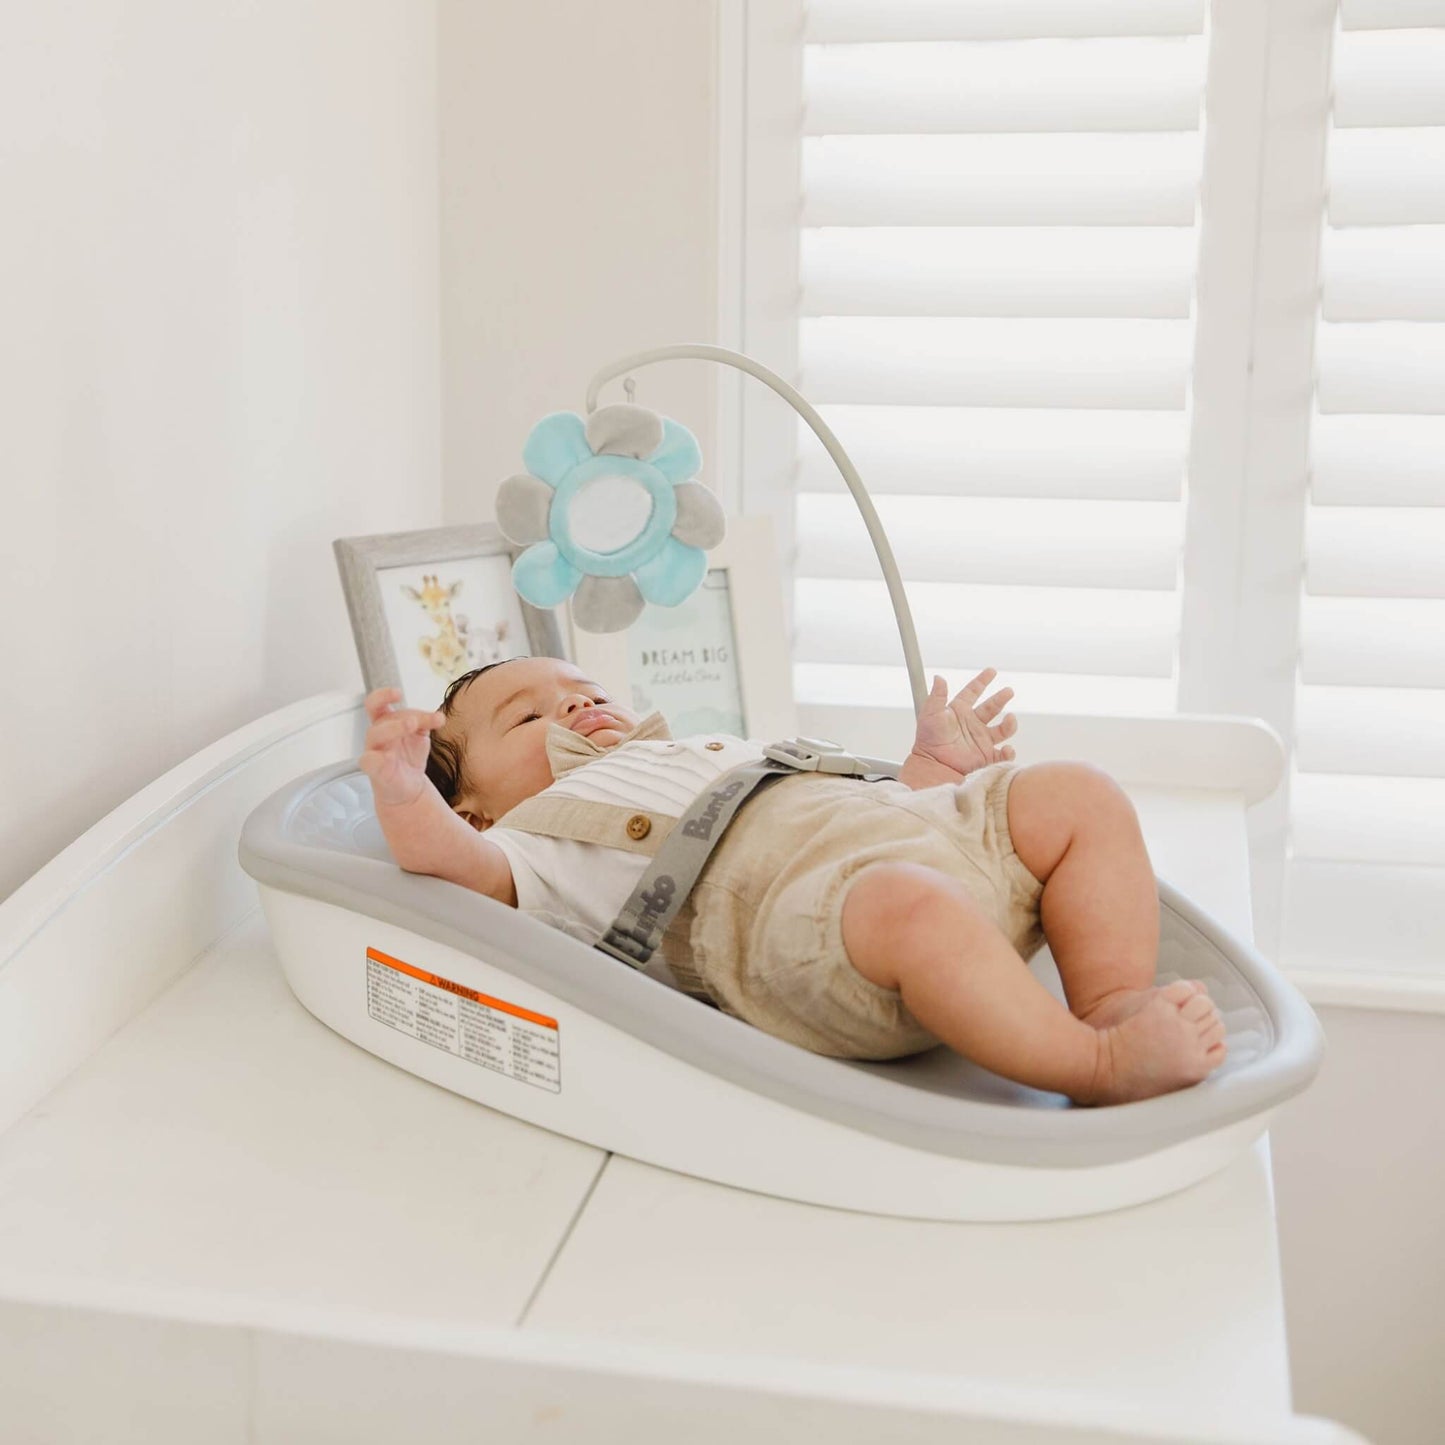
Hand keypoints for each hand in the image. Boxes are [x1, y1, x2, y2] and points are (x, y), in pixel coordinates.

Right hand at [359, 688, 444, 807]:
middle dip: (384, 700)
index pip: (378, 702)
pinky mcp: (373, 768)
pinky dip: (378, 758)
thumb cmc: (410, 757)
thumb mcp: (421, 735)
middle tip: (400, 696)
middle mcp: (377, 732)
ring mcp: (373, 749)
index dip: (384, 694)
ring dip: (396, 726)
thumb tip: (439, 716)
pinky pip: (369, 760)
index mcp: (386, 721)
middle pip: (373, 710)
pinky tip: (389, 758)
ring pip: (376, 733)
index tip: (399, 692)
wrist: (409, 786)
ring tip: (413, 725)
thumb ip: (427, 722)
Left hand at [909, 669, 1016, 778]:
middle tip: (1009, 691)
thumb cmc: (928, 739)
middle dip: (1001, 698)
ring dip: (1009, 724)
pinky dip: (1009, 752)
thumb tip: (939, 677)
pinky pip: (1003, 753)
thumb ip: (937, 695)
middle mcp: (972, 723)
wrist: (932, 764)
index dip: (982, 681)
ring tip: (1010, 719)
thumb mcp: (930, 713)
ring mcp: (980, 739)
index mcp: (959, 710)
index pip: (973, 691)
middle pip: (992, 707)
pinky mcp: (985, 756)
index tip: (992, 671)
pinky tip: (1007, 749)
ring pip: (1002, 729)